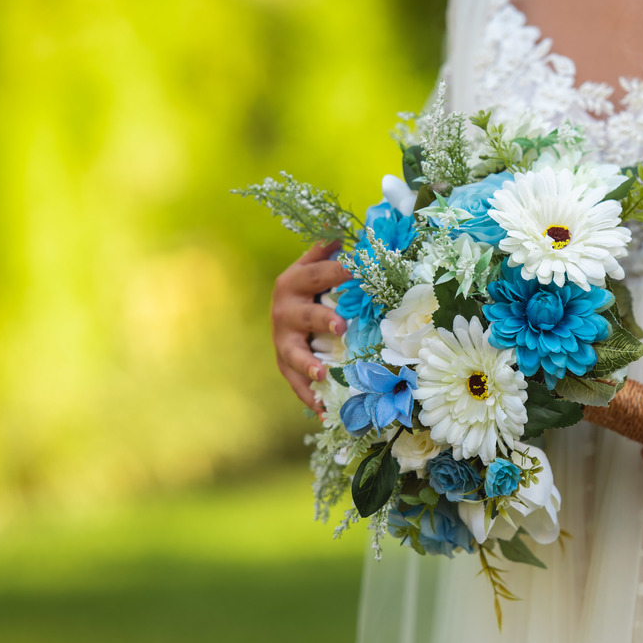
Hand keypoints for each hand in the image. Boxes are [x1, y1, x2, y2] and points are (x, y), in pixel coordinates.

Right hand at [271, 241, 349, 409]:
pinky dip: (309, 397)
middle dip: (321, 320)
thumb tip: (352, 231)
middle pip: (303, 315)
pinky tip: (324, 412)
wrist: (282, 311)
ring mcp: (282, 339)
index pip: (318, 274)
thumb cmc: (312, 288)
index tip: (359, 271)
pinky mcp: (284, 364)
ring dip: (308, 364)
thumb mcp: (315, 265)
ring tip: (323, 375)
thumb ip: (330, 251)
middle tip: (340, 327)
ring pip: (293, 353)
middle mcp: (284, 310)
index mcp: (293, 281)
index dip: (339, 272)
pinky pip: (295, 382)